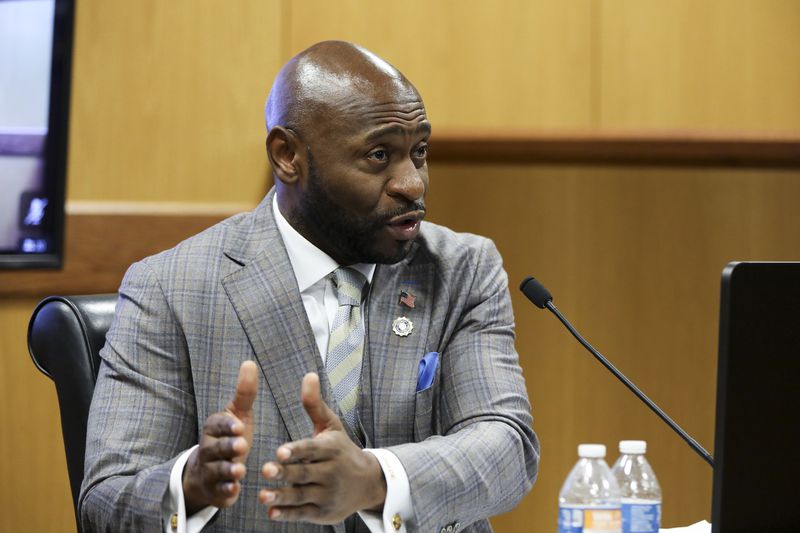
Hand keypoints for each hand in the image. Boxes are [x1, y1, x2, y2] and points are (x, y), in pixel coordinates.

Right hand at [182, 360, 258, 513]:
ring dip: (227, 470)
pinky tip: (235, 491)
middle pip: (216, 448)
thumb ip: (245, 393)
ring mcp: (210, 471)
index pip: (217, 425)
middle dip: (227, 447)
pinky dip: (226, 491)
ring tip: (240, 470)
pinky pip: (219, 492)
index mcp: (213, 429)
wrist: (207, 471)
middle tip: (241, 446)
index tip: (239, 426)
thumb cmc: (228, 437)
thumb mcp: (238, 415)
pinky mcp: (215, 491)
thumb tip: (250, 363)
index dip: (227, 426)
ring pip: (217, 471)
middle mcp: (208, 449)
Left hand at [259, 373, 386, 523]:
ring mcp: (328, 494)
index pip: (311, 449)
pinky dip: (288, 514)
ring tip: (262, 495)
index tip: (280, 450)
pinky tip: (272, 512)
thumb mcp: (331, 426)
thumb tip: (309, 375)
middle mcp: (331, 472)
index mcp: (331, 449)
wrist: (367, 483)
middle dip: (285, 473)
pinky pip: (303, 513)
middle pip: (304, 473)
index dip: (296, 450)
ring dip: (282, 496)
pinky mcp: (323, 512)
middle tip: (265, 470)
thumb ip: (315, 404)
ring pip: (302, 495)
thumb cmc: (342, 450)